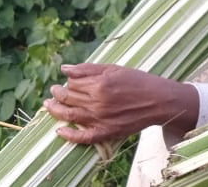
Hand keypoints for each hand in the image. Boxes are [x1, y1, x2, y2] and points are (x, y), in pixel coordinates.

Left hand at [43, 63, 198, 144]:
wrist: (159, 100)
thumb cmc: (139, 81)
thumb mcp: (114, 68)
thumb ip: (88, 69)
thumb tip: (64, 69)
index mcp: (99, 85)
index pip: (72, 83)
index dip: (68, 81)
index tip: (69, 81)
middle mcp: (97, 103)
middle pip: (68, 98)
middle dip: (57, 94)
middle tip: (53, 92)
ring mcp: (101, 119)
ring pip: (69, 116)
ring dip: (55, 111)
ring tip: (48, 106)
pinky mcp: (107, 132)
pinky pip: (83, 137)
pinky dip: (69, 136)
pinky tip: (60, 131)